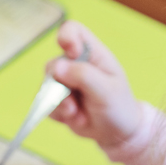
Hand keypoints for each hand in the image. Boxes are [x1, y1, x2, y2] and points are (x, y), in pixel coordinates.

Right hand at [48, 20, 142, 150]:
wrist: (118, 133)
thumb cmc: (119, 107)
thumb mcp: (107, 91)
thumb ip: (83, 76)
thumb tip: (56, 67)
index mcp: (92, 53)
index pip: (72, 31)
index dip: (66, 37)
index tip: (70, 52)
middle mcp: (75, 64)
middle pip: (53, 64)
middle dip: (61, 87)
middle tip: (74, 105)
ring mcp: (65, 83)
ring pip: (47, 87)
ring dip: (61, 105)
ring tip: (79, 116)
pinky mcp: (58, 101)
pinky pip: (47, 105)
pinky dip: (59, 115)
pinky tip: (77, 120)